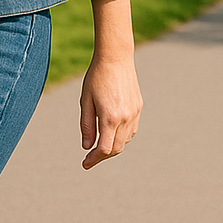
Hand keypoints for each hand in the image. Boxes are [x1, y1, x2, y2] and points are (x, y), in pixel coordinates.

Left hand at [79, 0, 141, 169]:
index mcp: (110, 117)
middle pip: (116, 148)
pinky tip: (112, 132)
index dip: (94, 159)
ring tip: (99, 145)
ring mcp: (134, 113)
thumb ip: (86, 125)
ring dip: (113, 146)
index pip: (104, 149)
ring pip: (125, 141)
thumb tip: (87, 146)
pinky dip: (122, 136)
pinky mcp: (138, 107)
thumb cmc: (96, 78)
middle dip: (103, 156)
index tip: (85, 164)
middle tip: (90, 157)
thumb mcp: (85, 101)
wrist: (116, 58)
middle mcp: (125, 118)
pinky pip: (131, 130)